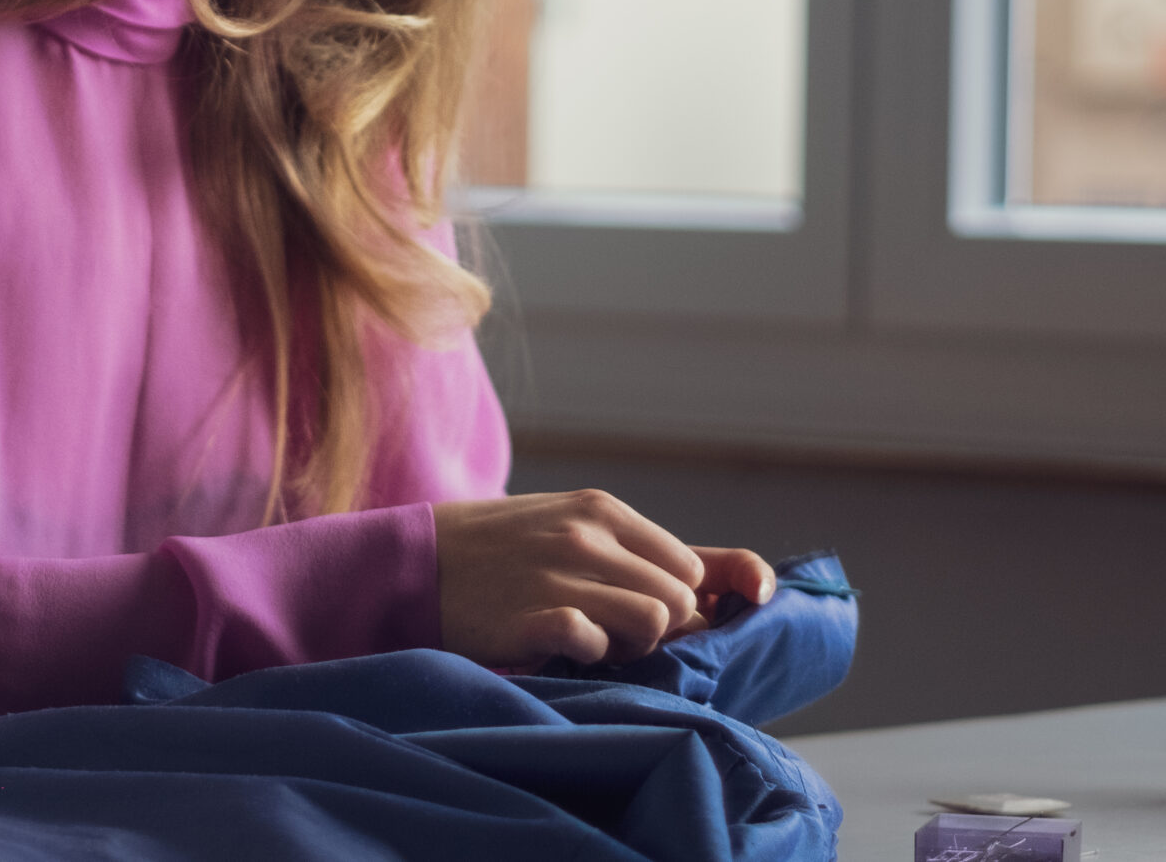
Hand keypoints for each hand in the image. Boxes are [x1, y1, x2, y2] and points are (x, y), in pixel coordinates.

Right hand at [433, 490, 776, 666]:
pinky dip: (587, 655)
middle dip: (657, 628)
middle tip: (608, 631)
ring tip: (586, 640)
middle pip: (681, 601)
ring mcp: (560, 575)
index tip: (640, 615)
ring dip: (628, 646)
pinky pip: (599, 644)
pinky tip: (557, 646)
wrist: (416, 565)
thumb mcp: (572, 529)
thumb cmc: (505, 554)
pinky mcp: (534, 617)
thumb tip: (749, 582)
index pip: (691, 569)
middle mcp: (587, 536)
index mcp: (602, 510)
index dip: (676, 604)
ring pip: (655, 623)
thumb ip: (648, 553)